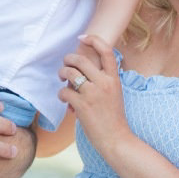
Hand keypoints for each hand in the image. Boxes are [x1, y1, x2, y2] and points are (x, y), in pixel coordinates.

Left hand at [58, 35, 130, 151]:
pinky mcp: (82, 105)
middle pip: (81, 59)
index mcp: (114, 79)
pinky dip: (61, 94)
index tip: (82, 38)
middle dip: (69, 59)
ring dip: (62, 73)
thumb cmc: (114, 118)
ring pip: (70, 72)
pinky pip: (64, 91)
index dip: (93, 40)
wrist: (117, 139)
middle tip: (65, 65)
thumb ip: (103, 80)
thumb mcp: (115, 93)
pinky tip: (64, 99)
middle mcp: (104, 83)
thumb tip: (83, 71)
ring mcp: (93, 94)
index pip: (106, 51)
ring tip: (62, 80)